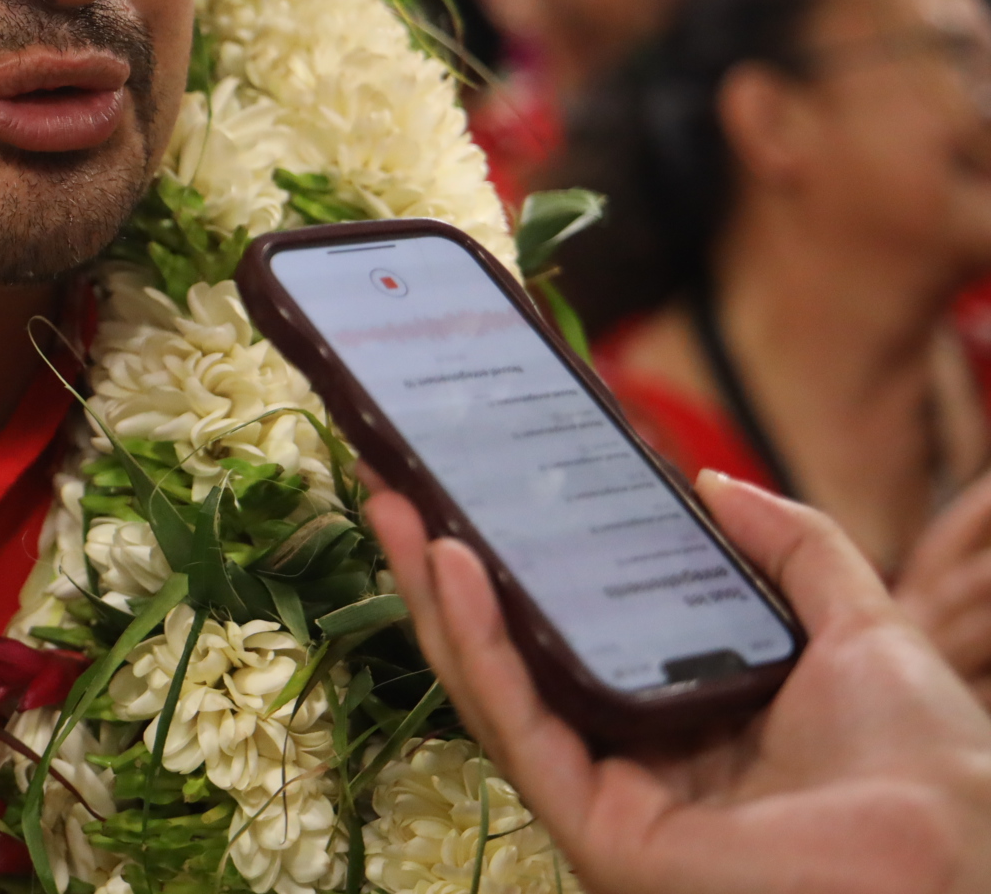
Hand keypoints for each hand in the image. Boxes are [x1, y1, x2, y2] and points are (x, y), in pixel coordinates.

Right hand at [371, 470, 990, 893]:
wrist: (948, 853)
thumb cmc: (929, 768)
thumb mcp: (862, 625)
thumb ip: (795, 547)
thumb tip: (712, 481)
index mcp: (693, 721)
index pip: (579, 635)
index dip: (528, 562)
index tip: (488, 489)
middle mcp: (639, 763)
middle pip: (516, 655)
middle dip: (450, 569)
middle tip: (403, 486)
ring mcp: (610, 799)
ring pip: (497, 687)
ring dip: (438, 595)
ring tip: (398, 508)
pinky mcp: (595, 829)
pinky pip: (519, 726)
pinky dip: (477, 644)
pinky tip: (453, 570)